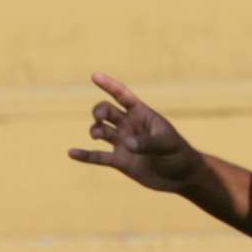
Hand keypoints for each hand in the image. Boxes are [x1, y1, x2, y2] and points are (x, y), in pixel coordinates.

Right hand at [67, 73, 200, 192]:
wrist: (180, 176)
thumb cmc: (178, 154)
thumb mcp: (167, 144)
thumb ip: (148, 143)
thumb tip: (128, 144)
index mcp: (142, 114)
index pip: (123, 96)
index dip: (110, 85)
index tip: (95, 76)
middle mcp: (129, 126)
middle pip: (107, 111)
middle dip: (99, 111)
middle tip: (100, 117)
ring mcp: (123, 143)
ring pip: (100, 131)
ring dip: (95, 130)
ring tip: (97, 135)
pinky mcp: (119, 161)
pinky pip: (97, 157)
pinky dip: (84, 155)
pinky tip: (71, 153)